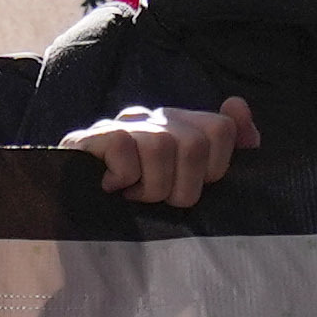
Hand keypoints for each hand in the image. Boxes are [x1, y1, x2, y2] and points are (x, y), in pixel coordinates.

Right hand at [68, 100, 259, 211]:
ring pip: (160, 146)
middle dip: (182, 188)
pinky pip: (122, 146)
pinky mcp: (90, 138)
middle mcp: (155, 118)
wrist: (79, 210)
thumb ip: (226, 146)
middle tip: (161, 200)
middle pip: (194, 144)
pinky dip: (122, 176)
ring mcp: (123, 125)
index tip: (193, 186)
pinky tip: (112, 188)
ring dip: (151, 188)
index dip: (214, 168)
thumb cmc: (143, 200)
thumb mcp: (192, 180)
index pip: (221, 128)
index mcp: (183, 124)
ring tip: (135, 198)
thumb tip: (236, 105)